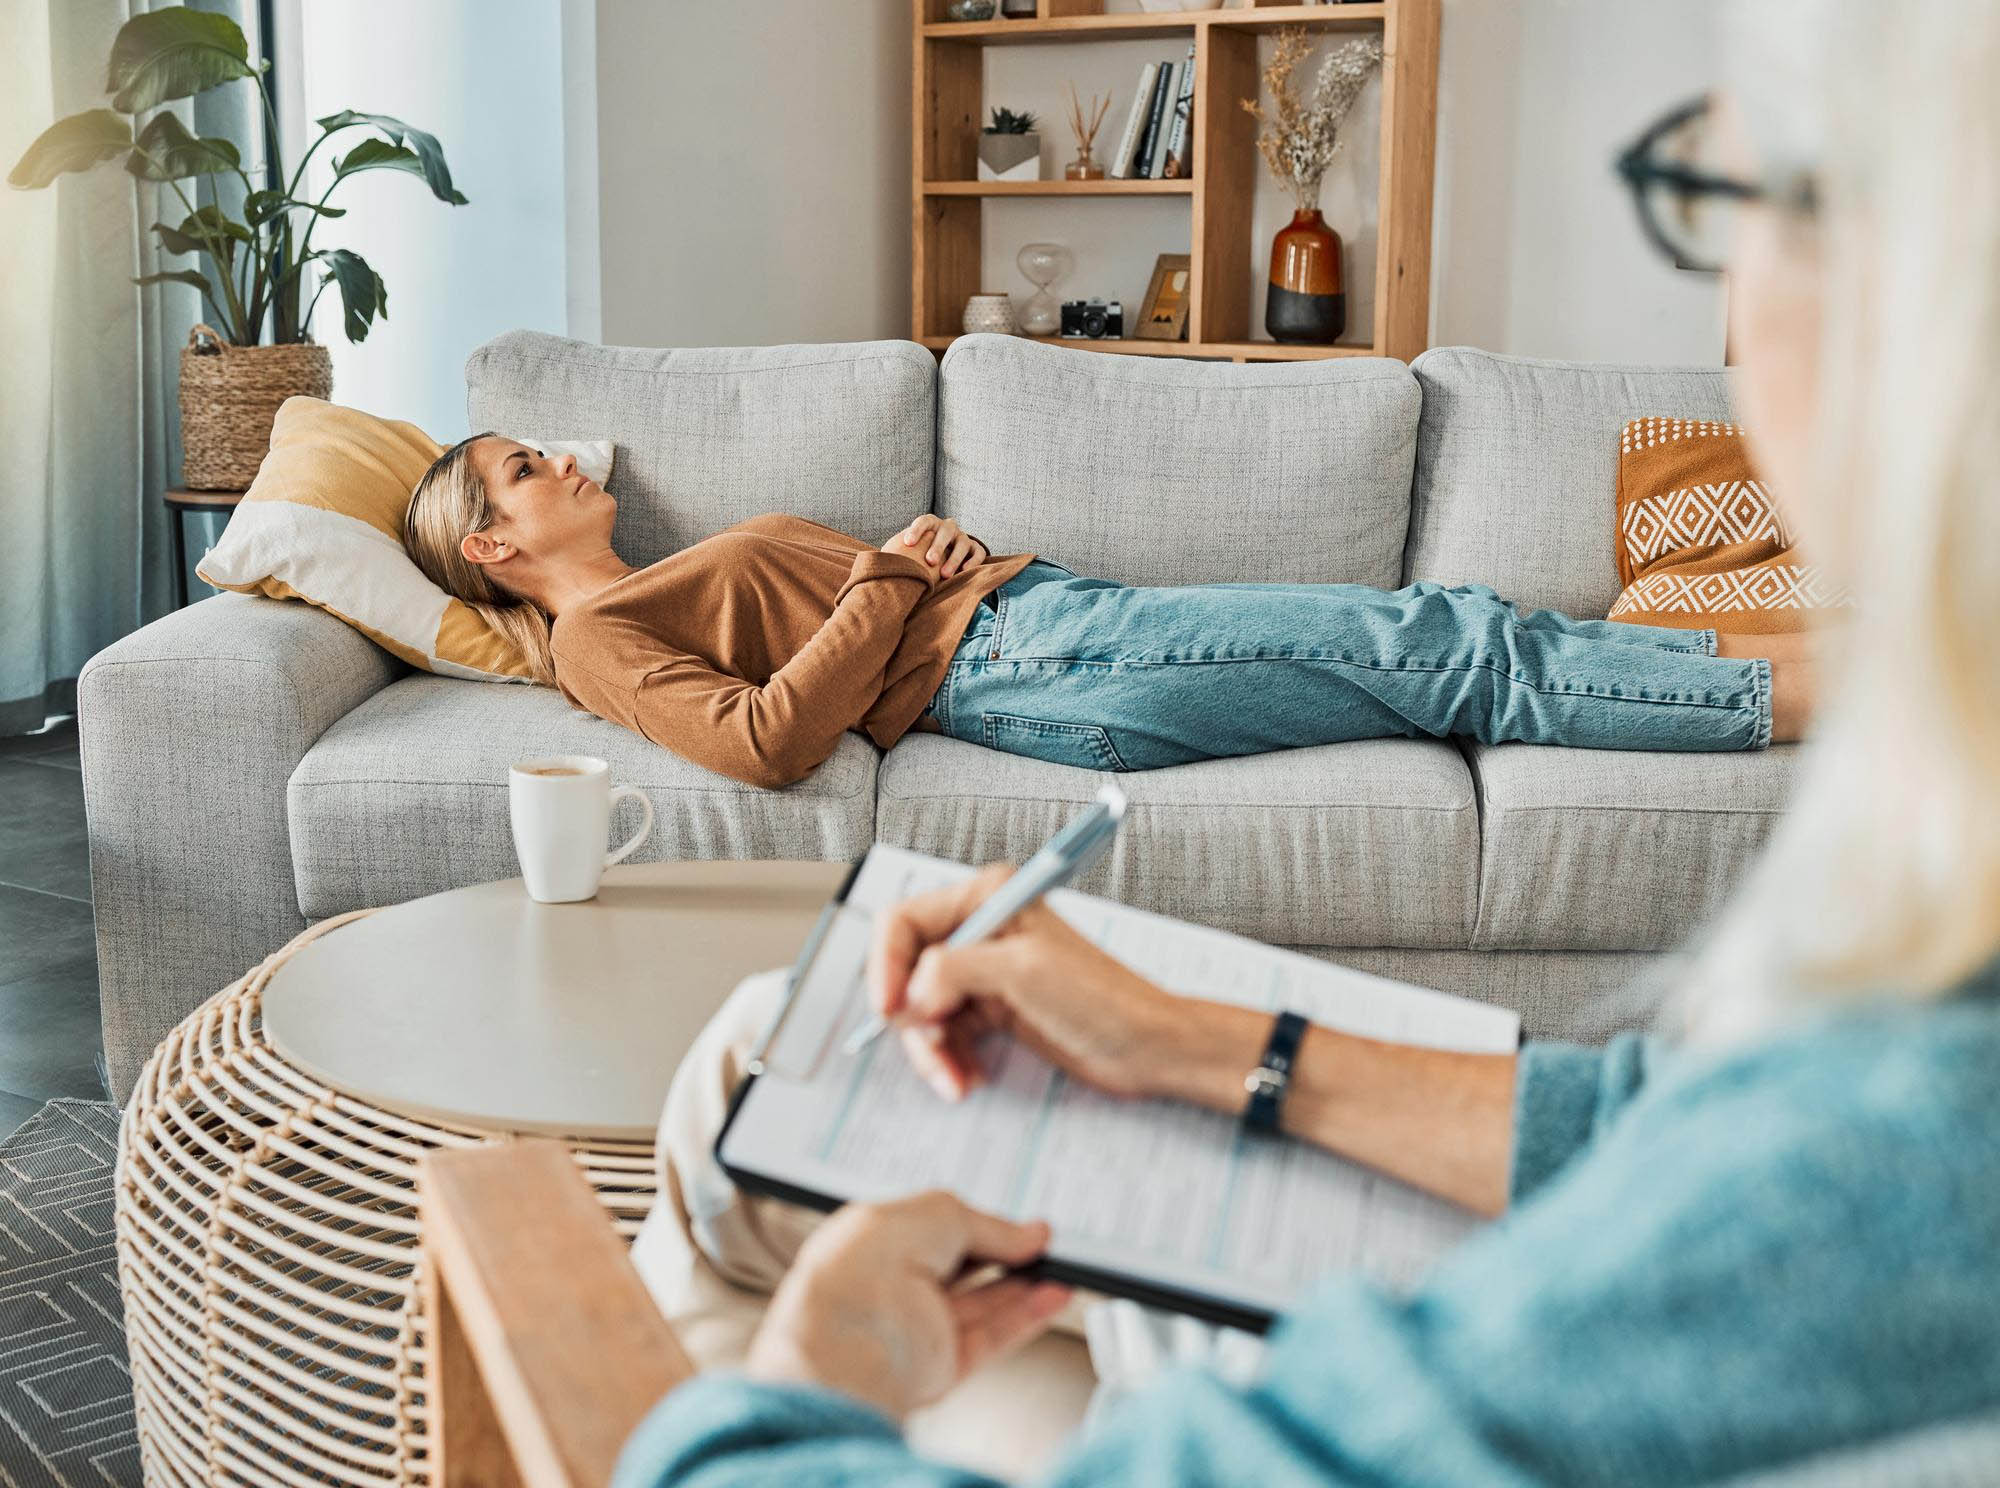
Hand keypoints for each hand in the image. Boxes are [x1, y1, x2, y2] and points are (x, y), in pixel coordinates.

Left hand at [745, 1191, 1070, 1421]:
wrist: (845, 1346)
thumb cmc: (863, 1270)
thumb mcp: (936, 1214)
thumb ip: (988, 1225)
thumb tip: (1029, 1235)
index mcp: (877, 1239)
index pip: (936, 1227)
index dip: (980, 1224)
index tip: (1020, 1224)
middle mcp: (894, 1284)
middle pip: (963, 1267)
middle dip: (1006, 1255)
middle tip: (1046, 1244)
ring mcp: (916, 1328)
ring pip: (982, 1304)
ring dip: (1025, 1286)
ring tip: (1061, 1268)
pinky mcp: (938, 1365)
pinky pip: (990, 1337)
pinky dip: (1025, 1318)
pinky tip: (1053, 1297)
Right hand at [868, 865, 1177, 1100]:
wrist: (1145, 1047)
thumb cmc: (1102, 999)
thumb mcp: (1023, 972)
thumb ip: (954, 969)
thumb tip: (910, 991)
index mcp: (987, 898)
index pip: (904, 921)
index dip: (886, 965)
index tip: (889, 1009)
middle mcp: (980, 930)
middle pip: (906, 971)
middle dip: (913, 1018)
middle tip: (931, 1047)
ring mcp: (983, 972)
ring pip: (921, 1011)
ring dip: (931, 1050)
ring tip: (954, 1078)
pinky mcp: (990, 1009)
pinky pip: (944, 1034)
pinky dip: (948, 1060)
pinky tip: (968, 1078)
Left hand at [883, 515, 986, 577]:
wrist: (944, 557)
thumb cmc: (920, 555)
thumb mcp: (911, 551)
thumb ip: (901, 553)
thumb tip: (880, 561)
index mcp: (931, 524)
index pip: (924, 521)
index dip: (916, 530)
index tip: (907, 543)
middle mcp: (948, 528)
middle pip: (945, 532)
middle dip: (938, 546)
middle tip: (929, 561)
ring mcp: (963, 537)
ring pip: (962, 543)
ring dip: (954, 558)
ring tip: (944, 575)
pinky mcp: (976, 548)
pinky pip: (978, 553)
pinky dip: (973, 562)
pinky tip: (963, 572)